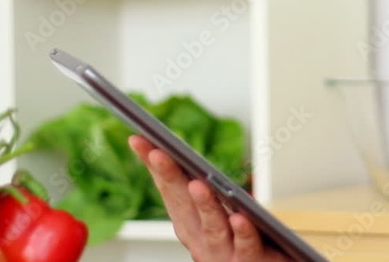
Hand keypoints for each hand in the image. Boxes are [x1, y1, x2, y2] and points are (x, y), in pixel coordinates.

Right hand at [128, 135, 291, 261]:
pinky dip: (242, 232)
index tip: (139, 139)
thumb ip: (202, 188)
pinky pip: (246, 245)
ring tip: (197, 184)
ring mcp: (222, 252)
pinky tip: (240, 218)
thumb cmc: (238, 240)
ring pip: (212, 227)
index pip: (169, 189)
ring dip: (204, 205)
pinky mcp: (250, 260)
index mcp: (189, 224)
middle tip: (159, 152)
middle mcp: (199, 239)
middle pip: (184, 205)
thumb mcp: (214, 213)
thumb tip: (180, 148)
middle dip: (170, 176)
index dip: (154, 165)